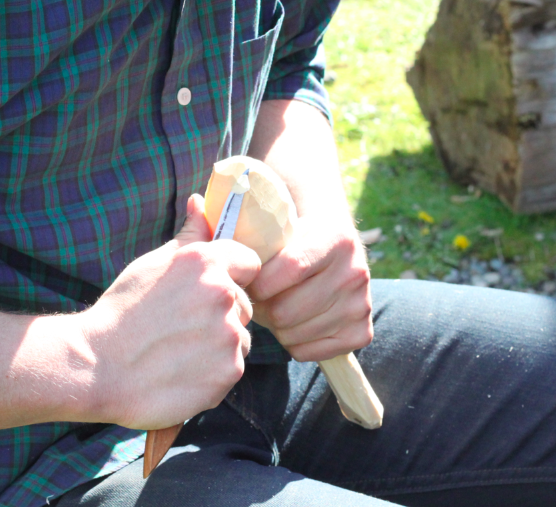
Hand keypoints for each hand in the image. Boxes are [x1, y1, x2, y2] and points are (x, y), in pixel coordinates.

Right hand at [77, 195, 259, 429]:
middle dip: (222, 313)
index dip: (233, 276)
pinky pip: (232, 366)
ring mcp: (229, 335)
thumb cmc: (123, 312)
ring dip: (220, 343)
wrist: (97, 369)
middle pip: (245, 303)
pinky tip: (183, 370)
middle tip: (182, 325)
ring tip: (179, 350)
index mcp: (206, 261)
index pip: (249, 262)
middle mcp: (223, 294)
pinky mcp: (229, 371)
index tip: (207, 292)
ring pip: (240, 336)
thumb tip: (200, 199)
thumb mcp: (153, 264)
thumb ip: (189, 234)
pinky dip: (214, 371)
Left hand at [246, 208, 372, 362]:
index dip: (259, 281)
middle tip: (257, 299)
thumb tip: (193, 203)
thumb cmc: (289, 237)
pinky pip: (311, 352)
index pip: (291, 268)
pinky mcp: (362, 332)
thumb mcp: (272, 224)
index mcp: (337, 238)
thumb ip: (235, 224)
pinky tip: (292, 322)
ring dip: (275, 326)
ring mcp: (362, 305)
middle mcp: (357, 272)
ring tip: (274, 307)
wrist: (331, 244)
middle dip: (263, 308)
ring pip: (295, 334)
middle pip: (287, 310)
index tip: (246, 280)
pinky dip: (293, 343)